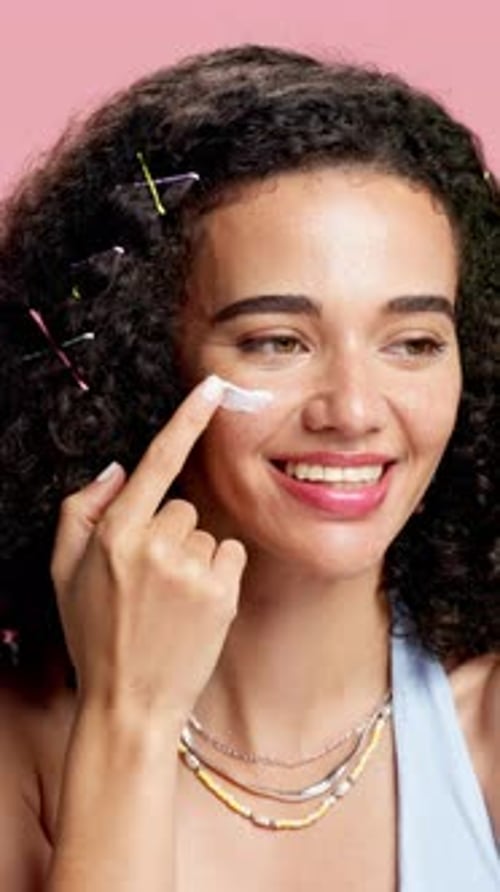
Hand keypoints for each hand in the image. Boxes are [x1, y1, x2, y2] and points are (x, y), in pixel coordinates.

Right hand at [51, 377, 246, 724]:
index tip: (212, 389)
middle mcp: (155, 544)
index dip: (187, 419)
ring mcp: (192, 568)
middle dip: (168, 534)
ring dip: (193, 557)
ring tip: (171, 600)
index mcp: (114, 533)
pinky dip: (217, 573)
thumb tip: (115, 469)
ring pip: (205, 533)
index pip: (157, 461)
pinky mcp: (223, 591)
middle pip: (180, 507)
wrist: (130, 703)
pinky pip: (229, 555)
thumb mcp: (63, 572)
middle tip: (150, 581)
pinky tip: (195, 606)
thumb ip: (82, 511)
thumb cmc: (94, 635)